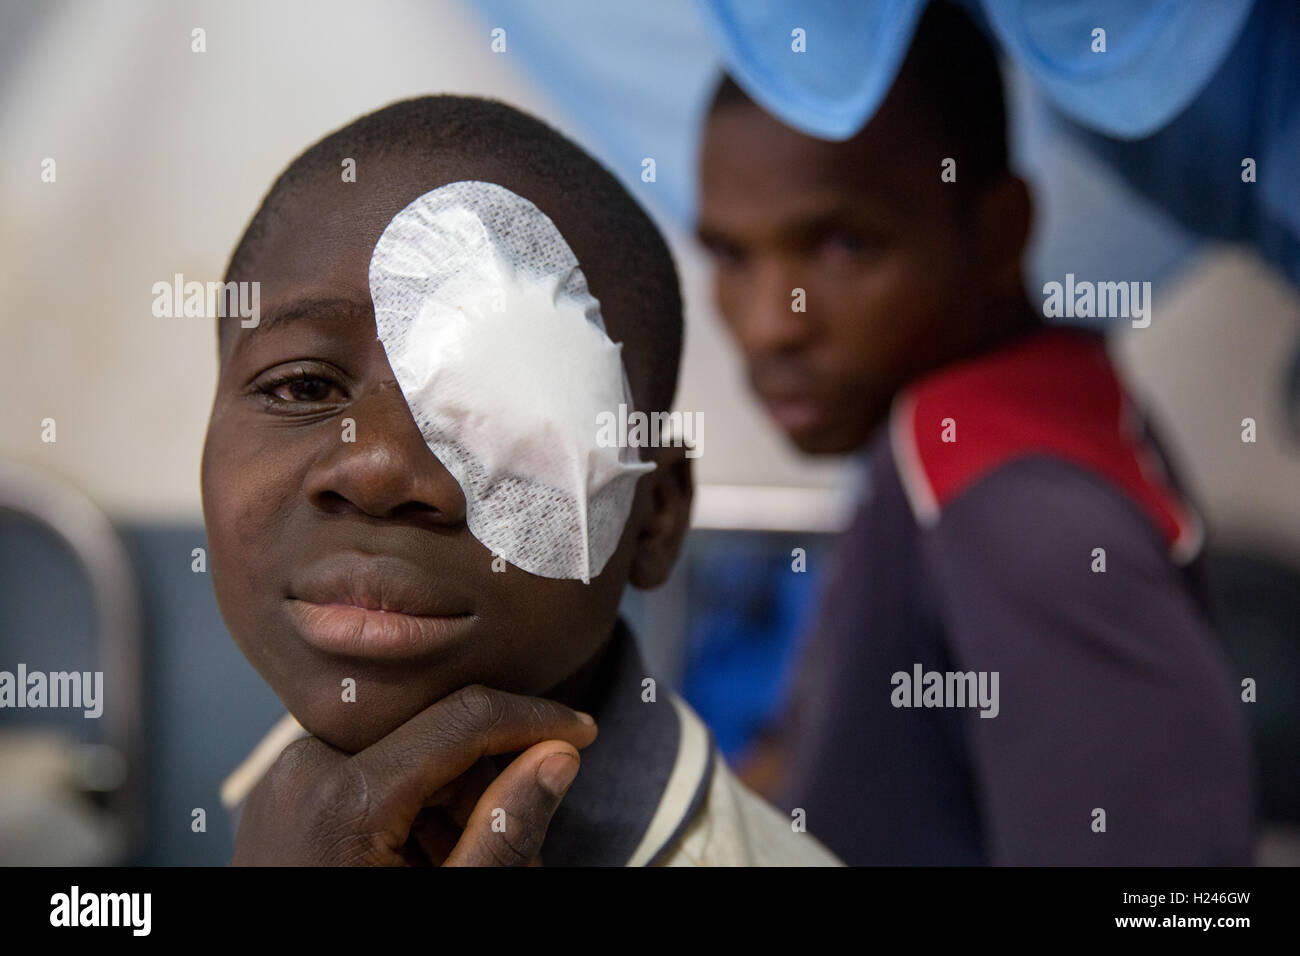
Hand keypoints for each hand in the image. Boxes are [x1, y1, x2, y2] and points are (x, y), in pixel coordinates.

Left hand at [231, 684, 597, 865]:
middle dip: (489, 785)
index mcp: (345, 794)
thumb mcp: (447, 906)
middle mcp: (306, 765)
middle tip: (520, 852)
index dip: (536, 718)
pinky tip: (423, 863)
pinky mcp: (285, 792)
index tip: (584, 732)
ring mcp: (288, 777)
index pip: (465, 717)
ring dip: (452, 803)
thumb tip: (561, 754)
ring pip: (408, 755)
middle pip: (436, 738)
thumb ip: (506, 831)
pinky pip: (370, 773)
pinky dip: (412, 811)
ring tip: (460, 867)